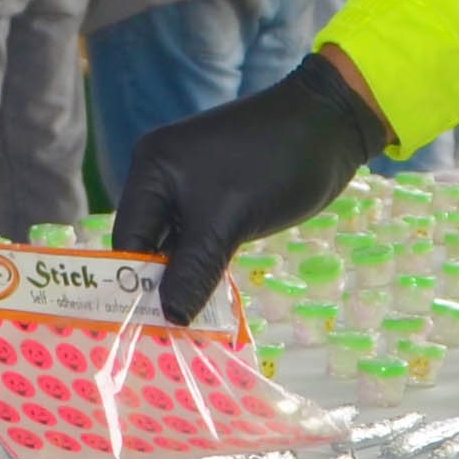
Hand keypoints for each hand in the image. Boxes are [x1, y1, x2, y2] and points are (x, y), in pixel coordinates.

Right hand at [114, 50, 392, 324]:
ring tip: (193, 325)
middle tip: (170, 334)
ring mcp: (191, 188)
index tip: (146, 329)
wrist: (330, 124)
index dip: (134, 285)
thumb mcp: (228, 220)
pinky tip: (212, 299)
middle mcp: (161, 177)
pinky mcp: (219, 199)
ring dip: (185, 281)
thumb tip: (169, 317)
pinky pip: (199, 241)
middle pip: (148, 245)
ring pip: (176, 247)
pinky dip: (204, 268)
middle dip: (160, 287)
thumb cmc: (272, 164)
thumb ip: (193, 270)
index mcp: (151, 171)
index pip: (128, 240)